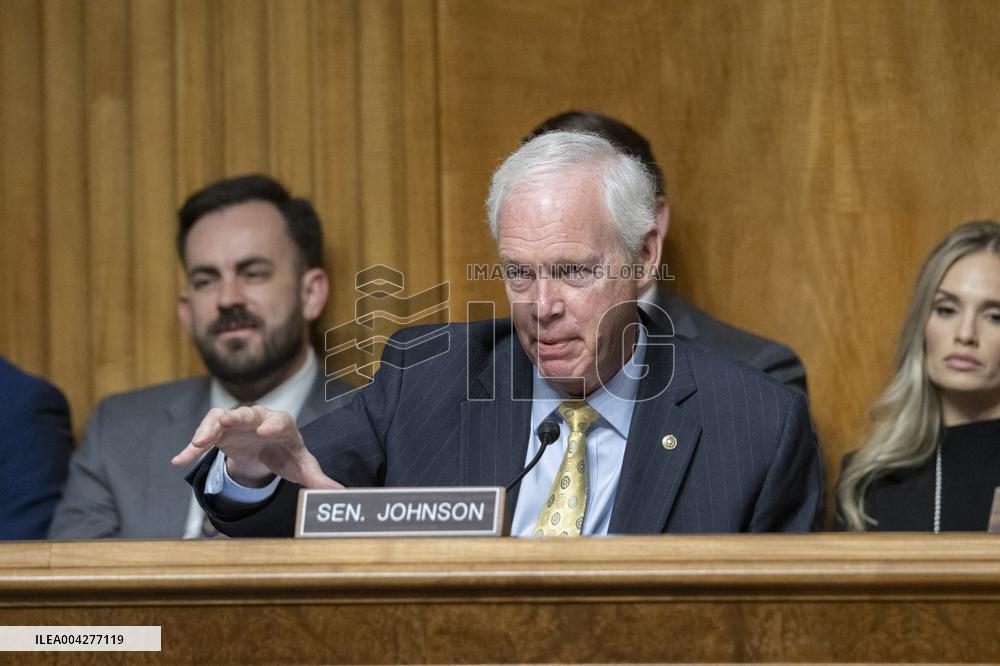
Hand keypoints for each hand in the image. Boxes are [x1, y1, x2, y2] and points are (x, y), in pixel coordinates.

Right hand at [171, 406, 342, 489]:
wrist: (267, 449)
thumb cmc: (287, 454)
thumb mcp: (302, 466)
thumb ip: (317, 478)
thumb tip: (339, 492)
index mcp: (282, 425)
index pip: (280, 421)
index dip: (273, 425)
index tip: (266, 431)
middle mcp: (259, 418)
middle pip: (248, 414)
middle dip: (236, 418)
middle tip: (224, 422)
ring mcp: (237, 422)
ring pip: (221, 419)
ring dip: (208, 430)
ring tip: (197, 444)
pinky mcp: (220, 431)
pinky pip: (204, 436)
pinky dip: (191, 448)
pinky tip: (179, 460)